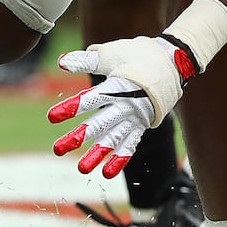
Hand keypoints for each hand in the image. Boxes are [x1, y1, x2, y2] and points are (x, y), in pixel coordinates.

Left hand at [47, 34, 199, 178]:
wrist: (174, 61)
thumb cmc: (139, 55)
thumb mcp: (113, 54)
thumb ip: (87, 60)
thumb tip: (61, 62)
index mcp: (118, 85)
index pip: (92, 98)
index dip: (73, 107)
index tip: (52, 117)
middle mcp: (127, 104)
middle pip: (101, 123)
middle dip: (79, 136)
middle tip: (58, 149)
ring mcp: (136, 116)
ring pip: (115, 138)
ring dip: (98, 154)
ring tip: (81, 169)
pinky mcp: (143, 123)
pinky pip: (131, 143)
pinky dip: (120, 158)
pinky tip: (107, 173)